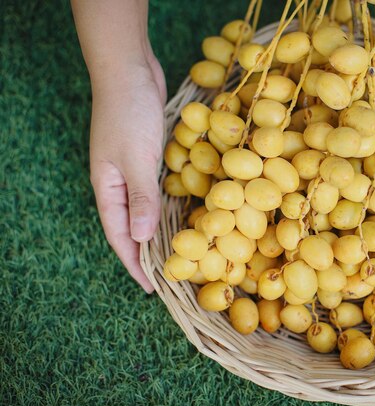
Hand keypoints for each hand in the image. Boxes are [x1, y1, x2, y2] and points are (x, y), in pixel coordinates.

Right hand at [89, 52, 165, 292]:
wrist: (129, 68)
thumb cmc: (128, 112)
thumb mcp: (135, 159)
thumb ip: (140, 199)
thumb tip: (141, 240)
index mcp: (108, 189)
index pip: (119, 237)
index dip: (135, 264)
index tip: (153, 288)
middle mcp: (119, 184)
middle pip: (132, 228)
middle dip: (148, 253)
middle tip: (172, 276)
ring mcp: (133, 169)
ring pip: (147, 209)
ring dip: (161, 230)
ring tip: (181, 252)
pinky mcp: (149, 155)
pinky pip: (158, 189)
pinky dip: (170, 204)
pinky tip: (187, 212)